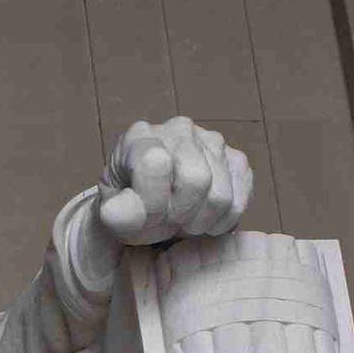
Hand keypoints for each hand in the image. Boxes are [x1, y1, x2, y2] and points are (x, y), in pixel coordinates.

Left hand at [97, 117, 251, 245]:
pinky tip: (202, 218)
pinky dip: (221, 222)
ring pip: (220, 196)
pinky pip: (239, 202)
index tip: (145, 215)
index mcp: (141, 136)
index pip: (156, 164)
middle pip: (196, 180)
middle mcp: (179, 130)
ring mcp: (213, 141)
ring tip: (182, 221)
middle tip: (167, 221)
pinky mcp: (237, 160)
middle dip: (180, 214)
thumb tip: (121, 212)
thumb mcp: (114, 215)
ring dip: (200, 222)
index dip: (153, 202)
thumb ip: (116, 214)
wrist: (152, 208)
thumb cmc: (131, 208)